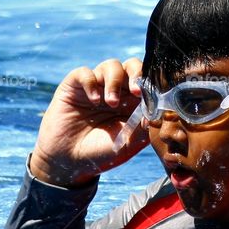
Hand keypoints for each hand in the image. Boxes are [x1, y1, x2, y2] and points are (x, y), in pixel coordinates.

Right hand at [27, 58, 148, 186]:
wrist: (70, 162)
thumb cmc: (102, 153)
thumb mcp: (129, 144)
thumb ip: (145, 127)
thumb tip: (159, 111)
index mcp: (133, 102)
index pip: (147, 81)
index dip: (153, 83)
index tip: (154, 95)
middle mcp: (116, 90)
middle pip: (132, 66)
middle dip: (137, 74)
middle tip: (136, 91)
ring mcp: (96, 86)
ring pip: (111, 65)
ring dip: (115, 81)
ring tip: (111, 103)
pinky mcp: (74, 86)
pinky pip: (84, 72)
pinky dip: (91, 82)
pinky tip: (94, 100)